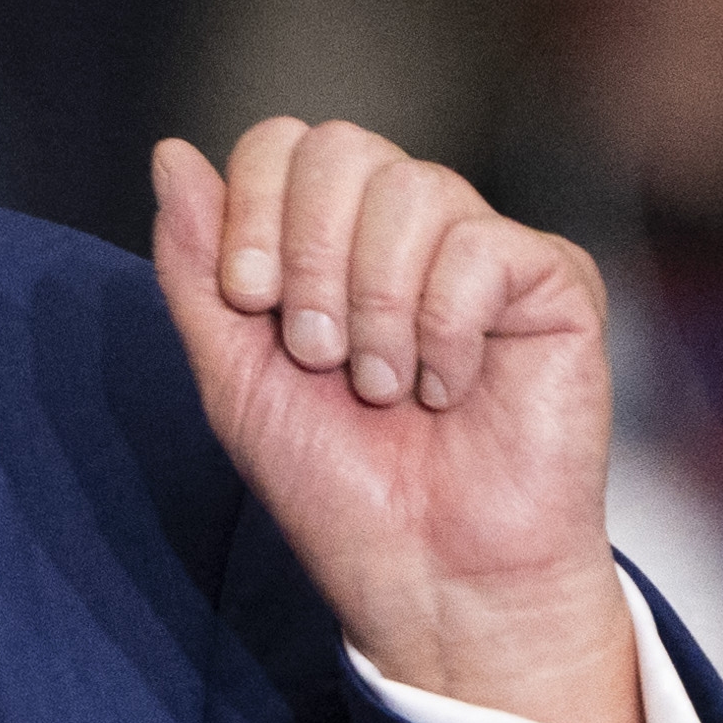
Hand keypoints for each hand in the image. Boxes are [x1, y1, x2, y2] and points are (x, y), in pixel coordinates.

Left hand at [150, 120, 634, 722]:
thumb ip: (197, 268)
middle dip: (308, 254)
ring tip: (383, 387)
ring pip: (412, 188)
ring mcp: (482, 248)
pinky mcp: (552, 280)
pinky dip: (445, 331)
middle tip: (317, 355)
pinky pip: (482, 247)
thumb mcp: (235, 378)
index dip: (253, 208)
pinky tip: (450, 389)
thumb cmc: (341, 490)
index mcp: (330, 238)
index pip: (282, 143)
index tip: (251, 301)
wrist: (431, 579)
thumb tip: (170, 153)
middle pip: (339, 146)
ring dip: (375, 305)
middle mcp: (406, 228)